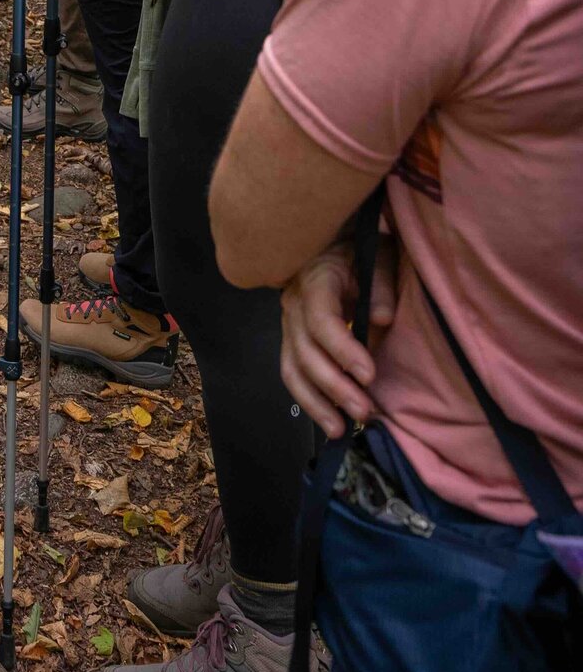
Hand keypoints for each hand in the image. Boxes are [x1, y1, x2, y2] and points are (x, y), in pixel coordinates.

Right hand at [279, 238, 396, 437]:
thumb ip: (381, 284)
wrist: (334, 241)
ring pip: (293, 368)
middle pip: (305, 351)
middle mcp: (294, 304)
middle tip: (364, 410)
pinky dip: (309, 400)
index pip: (321, 320)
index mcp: (315, 279)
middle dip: (333, 385)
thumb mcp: (377, 255)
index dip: (342, 349)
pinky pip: (292, 373)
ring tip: (341, 430)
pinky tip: (330, 421)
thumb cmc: (360, 248)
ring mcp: (289, 323)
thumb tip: (382, 318)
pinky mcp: (292, 340)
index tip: (369, 374)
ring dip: (316, 402)